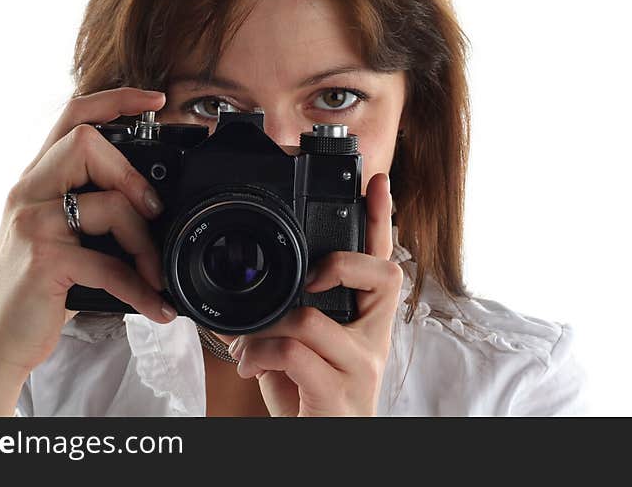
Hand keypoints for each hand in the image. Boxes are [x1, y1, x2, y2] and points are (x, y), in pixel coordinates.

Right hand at [0, 88, 175, 415]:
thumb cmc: (35, 290)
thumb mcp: (56, 237)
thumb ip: (88, 210)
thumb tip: (152, 204)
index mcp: (35, 181)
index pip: (72, 118)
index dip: (115, 100)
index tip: (155, 99)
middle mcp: (27, 193)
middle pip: (87, 142)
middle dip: (132, 176)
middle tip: (152, 213)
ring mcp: (31, 224)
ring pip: (107, 202)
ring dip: (144, 241)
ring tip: (153, 272)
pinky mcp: (42, 260)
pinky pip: (109, 264)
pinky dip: (140, 288)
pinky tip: (155, 305)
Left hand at [227, 172, 402, 415]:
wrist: (322, 450)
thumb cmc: (310, 400)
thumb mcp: (302, 353)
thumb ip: (289, 319)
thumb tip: (249, 298)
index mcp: (366, 321)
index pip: (382, 261)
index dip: (381, 219)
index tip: (376, 181)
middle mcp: (374, 339)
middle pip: (383, 274)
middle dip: (341, 263)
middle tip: (311, 280)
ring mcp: (362, 365)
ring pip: (313, 318)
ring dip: (267, 331)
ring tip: (248, 348)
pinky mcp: (339, 391)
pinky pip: (294, 352)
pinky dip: (260, 355)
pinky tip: (250, 367)